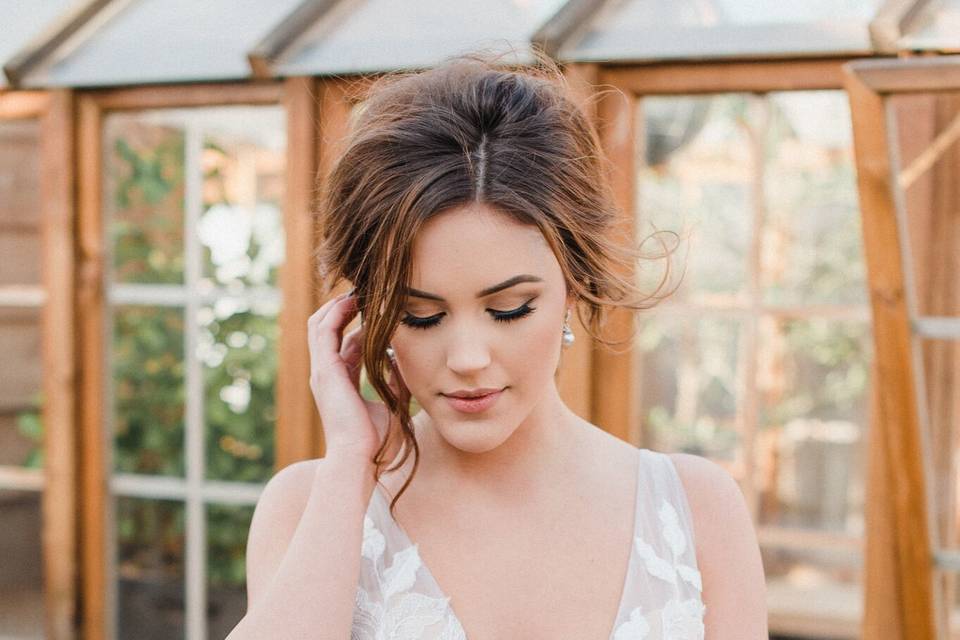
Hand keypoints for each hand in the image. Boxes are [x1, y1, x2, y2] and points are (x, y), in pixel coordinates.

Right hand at [307, 291, 409, 461]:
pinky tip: (352, 301)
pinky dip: (335, 313)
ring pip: (320, 325)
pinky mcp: (324, 370)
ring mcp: (322, 372)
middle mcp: (327, 375)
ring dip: (337, 305)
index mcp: (342, 384)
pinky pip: (323, 331)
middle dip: (343, 309)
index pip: (346, 346)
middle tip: (366, 293)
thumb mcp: (393, 403)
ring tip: (358, 290)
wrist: (360, 457)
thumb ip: (397, 382)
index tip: (380, 312)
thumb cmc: (378, 441)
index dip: (360, 328)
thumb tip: (405, 362)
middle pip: (328, 331)